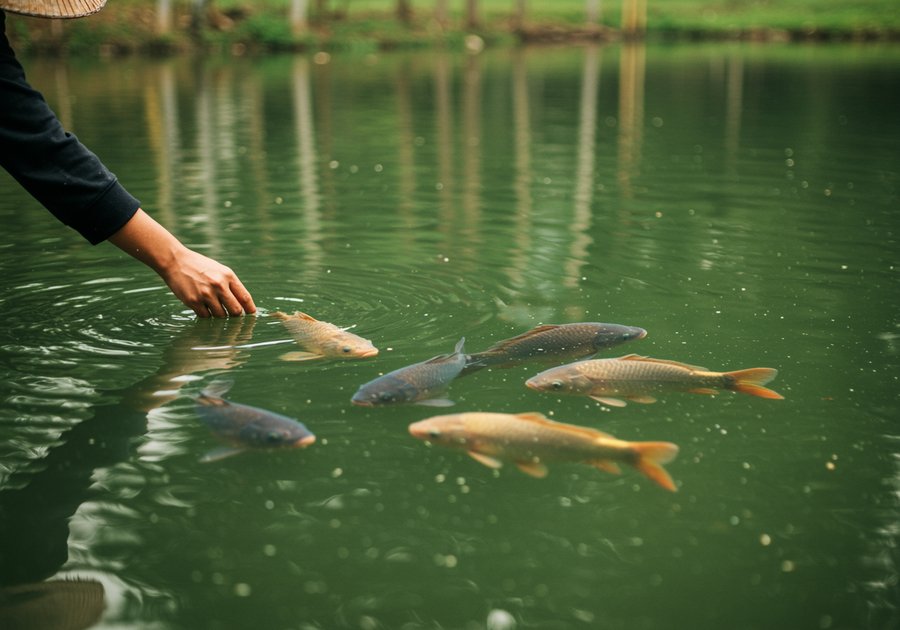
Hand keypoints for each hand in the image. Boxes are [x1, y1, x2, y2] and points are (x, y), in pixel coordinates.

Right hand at [109, 209, 256, 316]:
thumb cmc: (200, 267)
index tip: (251, 315)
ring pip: (221, 316)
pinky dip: (207, 315)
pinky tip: (203, 307)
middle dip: (236, 316)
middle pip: (235, 311)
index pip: (245, 298)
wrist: (175, 261)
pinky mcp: (193, 301)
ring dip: (220, 316)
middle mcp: (219, 285)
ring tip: (214, 307)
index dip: (250, 309)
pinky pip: (206, 316)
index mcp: (228, 276)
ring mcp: (206, 294)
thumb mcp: (220, 271)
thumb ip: (231, 285)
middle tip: (233, 316)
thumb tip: (243, 305)